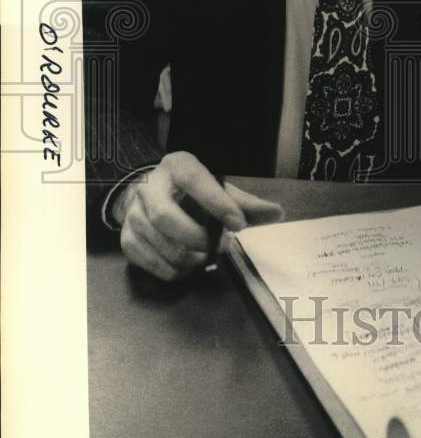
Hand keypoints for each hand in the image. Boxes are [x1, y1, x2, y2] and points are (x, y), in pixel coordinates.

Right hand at [115, 151, 283, 280]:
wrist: (150, 194)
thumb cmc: (192, 192)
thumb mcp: (219, 189)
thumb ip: (246, 204)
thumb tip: (278, 213)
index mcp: (177, 166)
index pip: (194, 180)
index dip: (217, 203)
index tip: (239, 224)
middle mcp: (149, 187)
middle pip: (164, 217)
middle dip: (195, 237)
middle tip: (219, 246)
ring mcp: (133, 214)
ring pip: (157, 242)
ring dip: (187, 257)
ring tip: (205, 255)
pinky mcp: (126, 239)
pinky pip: (149, 261)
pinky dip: (173, 270)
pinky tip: (188, 265)